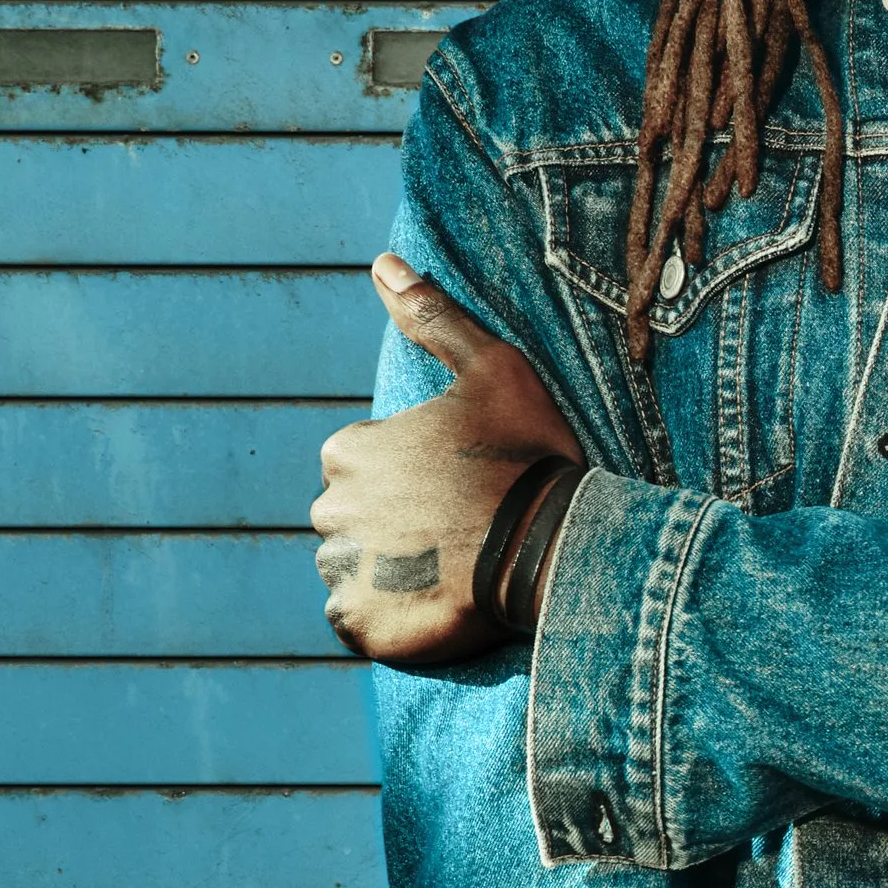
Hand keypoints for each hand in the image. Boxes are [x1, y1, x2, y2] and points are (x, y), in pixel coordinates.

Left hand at [313, 257, 582, 666]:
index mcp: (351, 449)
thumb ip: (434, 316)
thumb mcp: (494, 368)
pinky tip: (428, 605)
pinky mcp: (359, 624)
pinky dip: (382, 617)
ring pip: (351, 568)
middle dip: (391, 523)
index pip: (361, 462)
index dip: (410, 474)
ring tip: (445, 570)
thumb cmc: (526, 454)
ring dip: (385, 571)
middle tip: (455, 530)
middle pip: (352, 515)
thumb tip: (381, 262)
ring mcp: (344, 571)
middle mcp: (332, 508)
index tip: (457, 484)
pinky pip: (354, 621)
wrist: (555, 548)